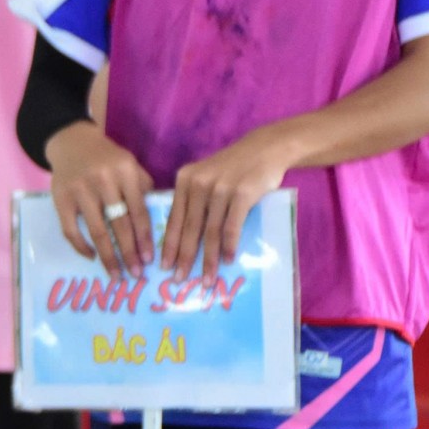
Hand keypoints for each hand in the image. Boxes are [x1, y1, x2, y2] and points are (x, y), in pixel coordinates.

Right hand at [45, 121, 154, 278]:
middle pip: (119, 224)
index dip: (144, 238)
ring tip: (116, 274)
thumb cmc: (107, 158)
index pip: (138, 211)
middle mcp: (103, 180)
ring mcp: (80, 190)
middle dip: (129, 253)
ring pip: (97, 231)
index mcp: (124, 171)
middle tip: (136, 274)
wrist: (72, 142)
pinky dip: (81, 247)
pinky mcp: (61, 199)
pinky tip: (92, 256)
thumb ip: (143, 187)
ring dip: (108, 256)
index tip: (149, 260)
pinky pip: (71, 230)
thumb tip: (154, 222)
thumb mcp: (129, 164)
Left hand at [162, 127, 290, 283]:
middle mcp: (199, 184)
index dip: (168, 245)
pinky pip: (232, 227)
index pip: (173, 219)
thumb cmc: (232, 169)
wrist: (265, 148)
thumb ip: (192, 201)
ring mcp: (221, 188)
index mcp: (184, 180)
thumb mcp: (205, 178)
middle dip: (184, 258)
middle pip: (189, 229)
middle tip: (179, 280)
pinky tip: (228, 261)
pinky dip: (230, 246)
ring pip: (210, 232)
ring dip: (208, 260)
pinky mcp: (242, 193)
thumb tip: (181, 239)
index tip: (163, 267)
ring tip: (207, 280)